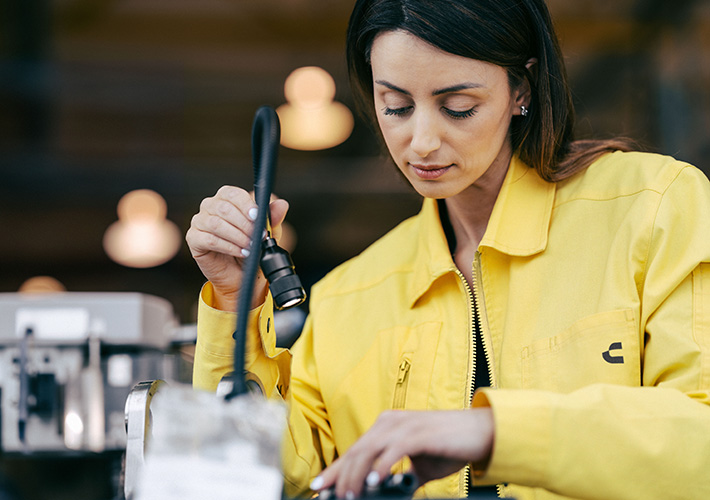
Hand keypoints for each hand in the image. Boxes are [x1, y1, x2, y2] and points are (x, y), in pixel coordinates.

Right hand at [185, 185, 288, 310]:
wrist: (241, 274)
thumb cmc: (252, 248)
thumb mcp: (268, 233)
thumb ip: (272, 218)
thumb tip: (282, 204)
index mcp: (226, 198)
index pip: (233, 194)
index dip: (246, 205)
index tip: (257, 217)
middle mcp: (210, 206)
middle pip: (224, 208)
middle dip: (244, 224)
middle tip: (257, 237)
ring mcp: (200, 222)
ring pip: (215, 223)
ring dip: (237, 236)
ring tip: (250, 247)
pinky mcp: (194, 239)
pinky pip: (209, 239)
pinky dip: (227, 246)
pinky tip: (240, 252)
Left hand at [312, 409, 494, 498]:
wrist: (480, 433)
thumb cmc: (449, 447)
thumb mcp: (419, 466)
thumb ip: (401, 477)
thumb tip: (390, 495)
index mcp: (386, 426)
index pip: (355, 450)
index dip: (335, 469)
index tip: (320, 486)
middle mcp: (390, 422)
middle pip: (356, 450)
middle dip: (339, 475)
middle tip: (328, 495)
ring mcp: (403, 426)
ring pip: (368, 451)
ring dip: (356, 475)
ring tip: (349, 495)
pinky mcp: (418, 433)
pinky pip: (393, 450)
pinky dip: (381, 467)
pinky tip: (375, 482)